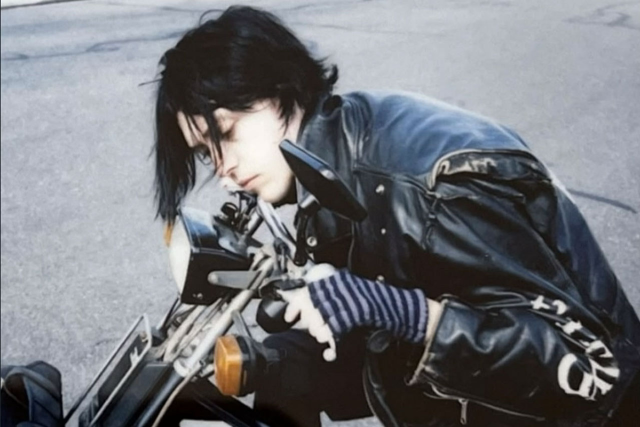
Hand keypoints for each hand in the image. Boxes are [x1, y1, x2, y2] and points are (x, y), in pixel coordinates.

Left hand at [279, 264, 428, 360]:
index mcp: (338, 280)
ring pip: (321, 322)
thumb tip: (305, 304)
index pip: (307, 290)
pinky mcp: (357, 315)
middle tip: (315, 328)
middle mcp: (341, 288)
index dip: (295, 305)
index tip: (289, 316)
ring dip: (321, 334)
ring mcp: (349, 301)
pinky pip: (336, 333)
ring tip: (326, 337)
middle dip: (310, 323)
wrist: (401, 308)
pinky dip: (332, 348)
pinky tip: (331, 351)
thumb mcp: (351, 290)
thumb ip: (331, 295)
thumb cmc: (378, 301)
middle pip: (311, 308)